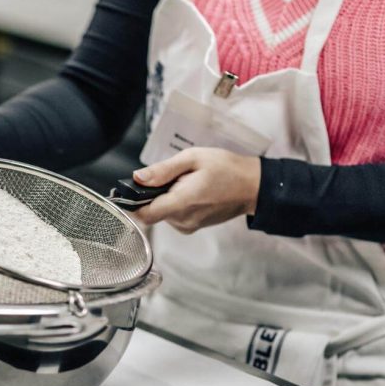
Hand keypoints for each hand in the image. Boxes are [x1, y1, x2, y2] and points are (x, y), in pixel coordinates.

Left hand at [132, 148, 261, 233]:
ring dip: (166, 198)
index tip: (132, 189)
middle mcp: (183, 220)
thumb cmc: (226, 169)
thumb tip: (138, 178)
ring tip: (186, 182)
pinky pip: (173, 216)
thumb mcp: (193, 158)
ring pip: (161, 214)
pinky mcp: (193, 227)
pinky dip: (175, 203)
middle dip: (154, 194)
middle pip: (151, 211)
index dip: (132, 203)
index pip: (144, 214)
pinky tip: (191, 191)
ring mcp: (188, 226)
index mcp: (182, 203)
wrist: (252, 186)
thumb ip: (163, 170)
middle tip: (172, 177)